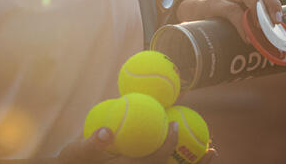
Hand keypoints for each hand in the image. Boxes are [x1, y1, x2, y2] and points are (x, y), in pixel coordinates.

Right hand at [57, 123, 217, 163]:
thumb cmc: (73, 161)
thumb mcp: (78, 152)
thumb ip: (93, 143)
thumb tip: (106, 132)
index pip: (154, 158)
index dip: (168, 143)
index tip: (176, 125)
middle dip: (193, 162)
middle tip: (213, 150)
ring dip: (191, 163)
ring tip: (211, 152)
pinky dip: (176, 159)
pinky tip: (187, 149)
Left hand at [179, 0, 282, 43]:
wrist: (196, 6)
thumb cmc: (196, 20)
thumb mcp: (190, 30)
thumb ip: (188, 45)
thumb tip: (183, 68)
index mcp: (212, 4)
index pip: (230, 9)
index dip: (241, 23)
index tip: (248, 40)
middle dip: (259, 6)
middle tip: (269, 25)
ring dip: (271, 3)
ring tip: (278, 22)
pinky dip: (275, 5)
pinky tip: (281, 21)